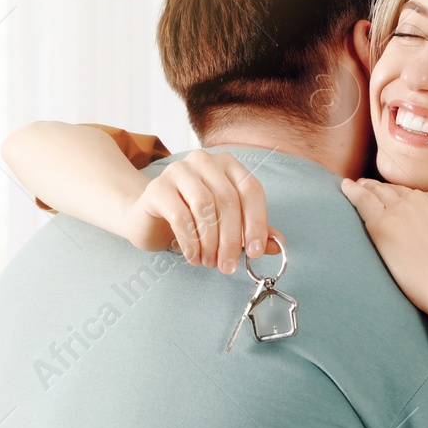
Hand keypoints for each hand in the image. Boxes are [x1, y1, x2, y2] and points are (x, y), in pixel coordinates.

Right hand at [127, 151, 281, 271]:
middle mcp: (204, 161)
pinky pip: (180, 216)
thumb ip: (252, 231)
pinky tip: (193, 257)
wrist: (149, 219)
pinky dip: (191, 242)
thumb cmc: (193, 220)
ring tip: (210, 262)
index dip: (257, 223)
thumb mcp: (227, 226)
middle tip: (229, 266)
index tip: (256, 252)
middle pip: (228, 199)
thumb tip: (278, 245)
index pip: (251, 190)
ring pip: (204, 206)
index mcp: (228, 165)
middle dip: (232, 239)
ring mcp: (178, 170)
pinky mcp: (157, 187)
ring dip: (210, 241)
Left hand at [340, 178, 427, 317]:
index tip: (399, 202)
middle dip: (385, 190)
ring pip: (379, 193)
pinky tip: (345, 187)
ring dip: (367, 187)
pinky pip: (363, 201)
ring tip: (356, 186)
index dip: (407, 199)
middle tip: (370, 187)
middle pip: (398, 192)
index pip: (420, 197)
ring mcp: (402, 211)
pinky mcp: (384, 226)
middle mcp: (422, 200)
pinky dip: (352, 192)